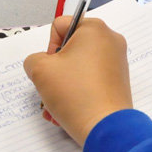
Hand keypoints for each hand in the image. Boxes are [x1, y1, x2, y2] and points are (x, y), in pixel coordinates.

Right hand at [24, 17, 132, 145]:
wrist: (105, 126)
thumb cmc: (73, 91)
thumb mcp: (40, 70)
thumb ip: (34, 59)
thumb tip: (44, 64)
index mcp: (95, 29)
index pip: (60, 26)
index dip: (49, 46)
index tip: (51, 66)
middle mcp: (111, 40)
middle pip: (70, 49)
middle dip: (55, 70)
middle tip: (51, 87)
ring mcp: (117, 61)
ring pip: (78, 68)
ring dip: (61, 86)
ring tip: (54, 107)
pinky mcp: (118, 81)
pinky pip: (90, 80)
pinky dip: (76, 93)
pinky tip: (65, 113)